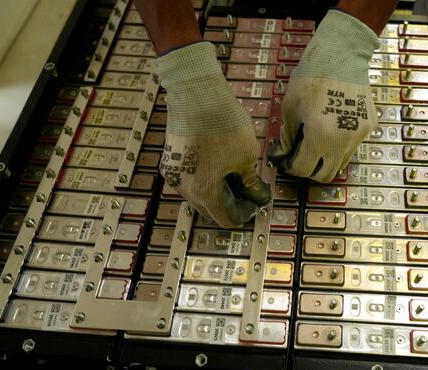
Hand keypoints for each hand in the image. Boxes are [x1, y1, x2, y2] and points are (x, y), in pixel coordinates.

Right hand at [157, 42, 269, 227]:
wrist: (195, 93)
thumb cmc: (223, 125)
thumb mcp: (246, 156)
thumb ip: (251, 182)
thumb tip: (257, 195)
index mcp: (205, 193)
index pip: (226, 218)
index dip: (245, 213)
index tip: (257, 200)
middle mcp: (184, 188)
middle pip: (210, 209)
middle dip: (232, 203)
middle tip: (250, 189)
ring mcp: (173, 174)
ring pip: (199, 194)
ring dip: (218, 191)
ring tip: (237, 174)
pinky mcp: (170, 158)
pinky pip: (190, 178)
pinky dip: (205, 178)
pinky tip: (220, 163)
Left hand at [269, 9, 379, 182]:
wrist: (342, 55)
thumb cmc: (311, 77)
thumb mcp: (291, 108)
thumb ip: (286, 137)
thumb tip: (281, 154)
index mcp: (319, 136)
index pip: (303, 169)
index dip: (291, 168)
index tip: (286, 162)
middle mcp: (342, 141)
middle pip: (325, 175)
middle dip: (310, 172)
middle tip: (300, 160)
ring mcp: (358, 136)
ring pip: (340, 164)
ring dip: (326, 161)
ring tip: (315, 145)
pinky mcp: (368, 127)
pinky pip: (352, 147)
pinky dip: (339, 147)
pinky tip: (331, 130)